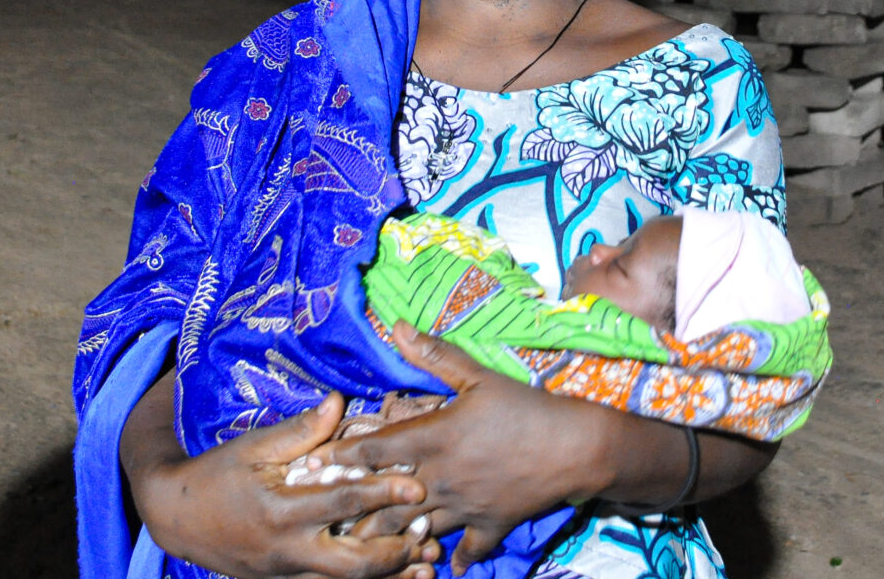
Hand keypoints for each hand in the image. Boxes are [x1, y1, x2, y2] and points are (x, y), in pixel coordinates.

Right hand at [122, 374, 439, 578]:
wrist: (175, 517)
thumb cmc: (218, 473)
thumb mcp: (254, 445)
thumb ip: (300, 430)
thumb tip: (339, 400)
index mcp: (282, 510)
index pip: (341, 504)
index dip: (381, 493)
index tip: (417, 484)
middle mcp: (288, 550)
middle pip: (351, 564)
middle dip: (393, 553)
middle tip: (430, 533)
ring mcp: (287, 573)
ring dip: (387, 577)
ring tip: (427, 565)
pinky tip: (396, 577)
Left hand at [317, 323, 605, 575]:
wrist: (574, 447)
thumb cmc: (525, 405)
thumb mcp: (479, 375)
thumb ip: (435, 354)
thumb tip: (398, 327)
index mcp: (434, 439)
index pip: (373, 450)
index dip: (338, 457)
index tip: (309, 465)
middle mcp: (440, 478)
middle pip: (383, 500)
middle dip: (351, 509)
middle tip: (322, 515)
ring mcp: (464, 508)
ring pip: (413, 531)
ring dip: (387, 538)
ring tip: (359, 546)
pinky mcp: (490, 526)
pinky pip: (465, 550)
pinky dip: (451, 558)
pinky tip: (439, 565)